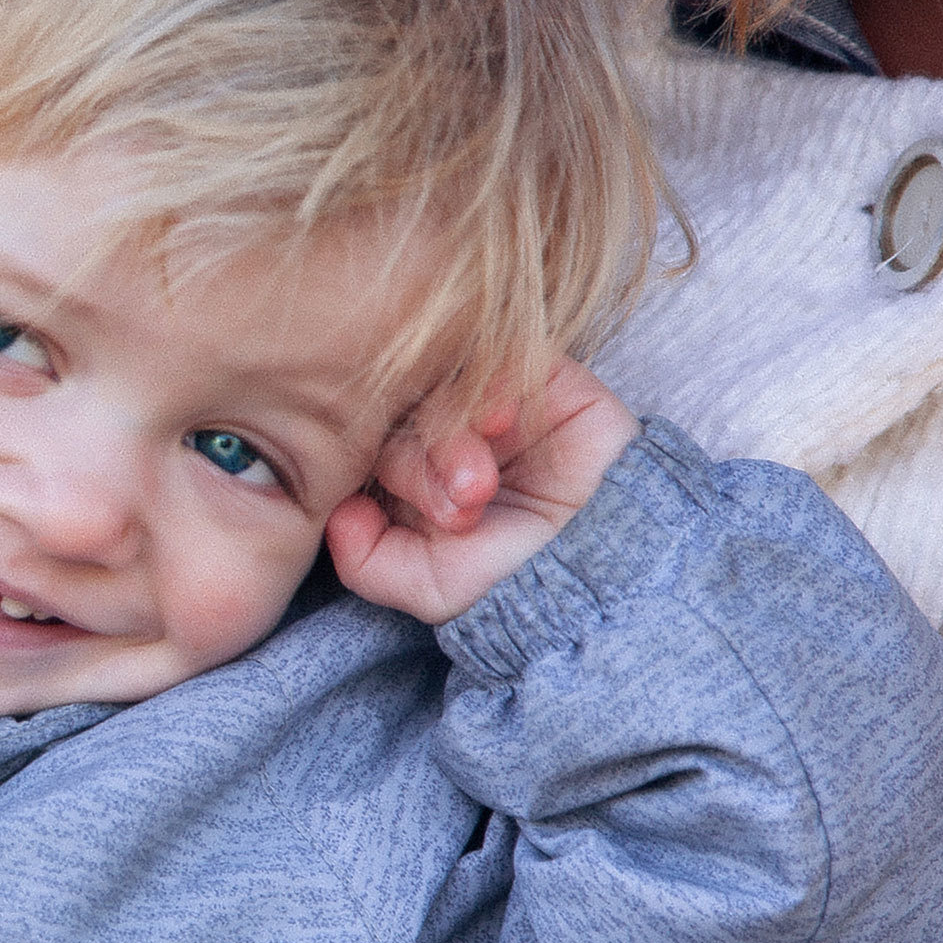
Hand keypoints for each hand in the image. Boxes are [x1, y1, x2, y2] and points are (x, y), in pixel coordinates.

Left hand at [327, 358, 640, 624]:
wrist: (608, 562)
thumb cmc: (517, 578)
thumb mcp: (429, 587)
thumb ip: (366, 561)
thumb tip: (334, 512)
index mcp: (407, 474)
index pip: (362, 449)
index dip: (382, 479)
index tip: (423, 521)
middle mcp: (439, 432)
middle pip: (394, 418)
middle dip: (419, 467)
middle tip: (459, 507)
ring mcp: (483, 399)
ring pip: (436, 389)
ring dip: (449, 438)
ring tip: (479, 485)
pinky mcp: (535, 372)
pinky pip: (491, 354)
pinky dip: (483, 385)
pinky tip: (496, 422)